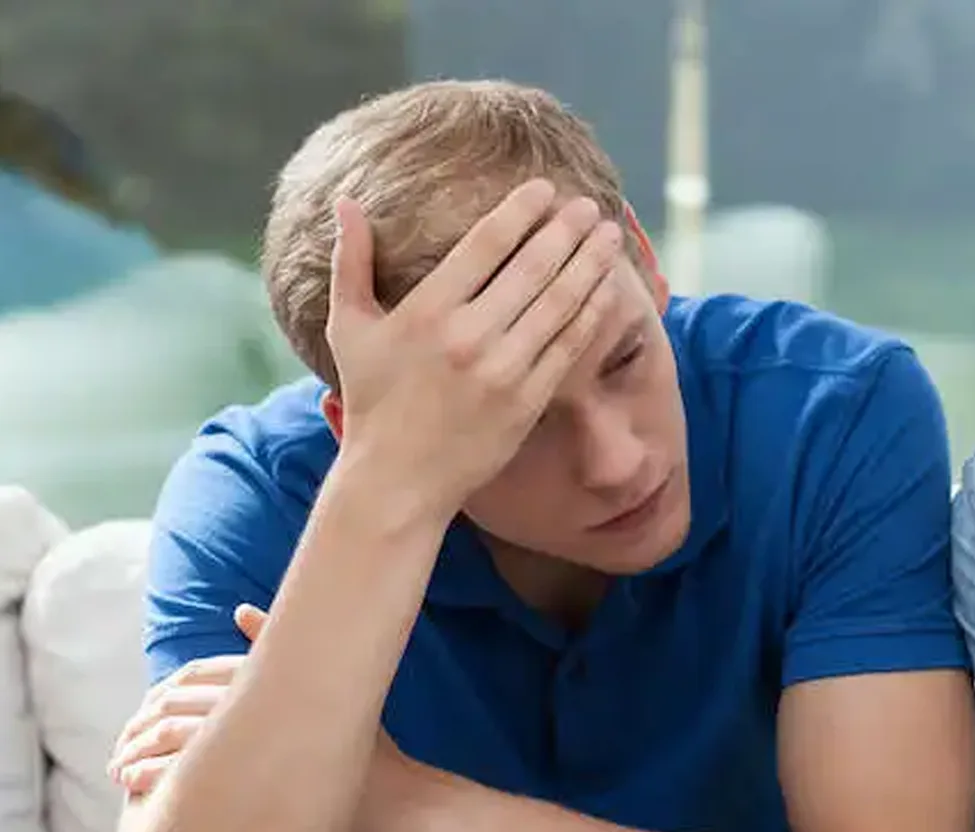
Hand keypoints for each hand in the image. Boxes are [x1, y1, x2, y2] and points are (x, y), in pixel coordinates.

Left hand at [108, 605, 421, 831]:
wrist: (409, 810)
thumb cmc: (376, 763)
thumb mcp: (342, 701)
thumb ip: (286, 658)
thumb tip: (241, 609)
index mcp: (282, 684)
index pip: (200, 675)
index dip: (164, 694)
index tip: (145, 717)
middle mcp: (270, 705)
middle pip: (181, 702)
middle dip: (143, 724)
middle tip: (122, 747)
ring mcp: (265, 745)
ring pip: (179, 735)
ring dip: (140, 751)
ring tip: (121, 771)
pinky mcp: (260, 785)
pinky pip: (189, 775)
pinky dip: (155, 777)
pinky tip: (138, 789)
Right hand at [326, 178, 628, 513]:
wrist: (399, 479)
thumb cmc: (373, 401)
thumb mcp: (348, 328)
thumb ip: (350, 262)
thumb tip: (347, 204)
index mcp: (426, 311)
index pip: (485, 246)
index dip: (520, 212)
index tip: (545, 190)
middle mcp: (469, 336)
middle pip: (531, 269)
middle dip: (565, 231)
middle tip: (588, 204)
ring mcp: (503, 370)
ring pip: (558, 304)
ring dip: (588, 265)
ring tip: (608, 235)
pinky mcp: (528, 401)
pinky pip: (568, 347)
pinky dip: (591, 313)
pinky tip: (607, 288)